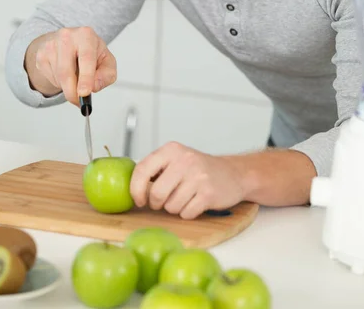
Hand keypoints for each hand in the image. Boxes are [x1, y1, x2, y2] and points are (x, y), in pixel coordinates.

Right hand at [26, 26, 116, 104]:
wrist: (71, 42)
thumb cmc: (92, 52)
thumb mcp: (107, 61)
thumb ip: (106, 75)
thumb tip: (94, 86)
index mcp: (86, 35)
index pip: (86, 58)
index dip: (85, 77)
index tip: (84, 93)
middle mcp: (67, 36)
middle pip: (66, 71)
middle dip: (72, 92)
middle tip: (79, 102)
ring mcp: (51, 45)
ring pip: (58, 77)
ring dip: (68, 86)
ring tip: (76, 78)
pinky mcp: (41, 55)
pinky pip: (50, 77)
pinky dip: (59, 83)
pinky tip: (66, 74)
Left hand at [129, 142, 244, 219]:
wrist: (233, 173)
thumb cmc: (198, 169)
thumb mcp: (176, 160)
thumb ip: (155, 169)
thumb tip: (130, 188)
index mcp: (171, 150)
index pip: (142, 169)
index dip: (135, 189)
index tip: (139, 200)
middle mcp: (184, 160)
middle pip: (156, 193)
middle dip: (157, 203)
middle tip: (164, 201)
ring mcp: (198, 177)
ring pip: (171, 206)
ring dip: (175, 208)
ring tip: (185, 198)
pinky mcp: (209, 194)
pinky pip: (186, 213)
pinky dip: (188, 213)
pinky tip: (196, 203)